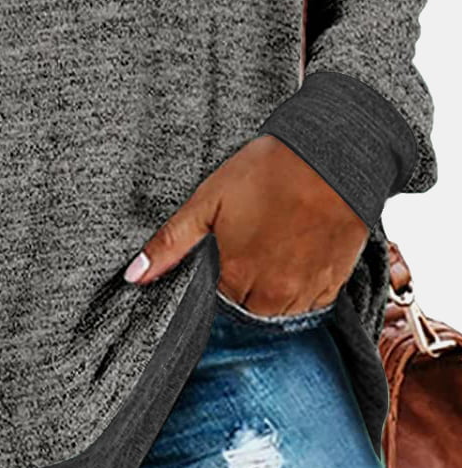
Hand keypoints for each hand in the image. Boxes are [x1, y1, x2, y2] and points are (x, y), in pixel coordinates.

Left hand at [123, 133, 369, 314]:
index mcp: (238, 275)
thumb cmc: (268, 172)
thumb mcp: (208, 201)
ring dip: (274, 292)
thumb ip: (171, 243)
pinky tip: (299, 254)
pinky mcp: (335, 284)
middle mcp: (273, 293)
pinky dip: (303, 288)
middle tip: (251, 248)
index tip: (228, 255)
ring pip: (282, 312)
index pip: (218, 303)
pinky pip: (313, 304)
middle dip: (245, 288)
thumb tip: (133, 276)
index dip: (220, 278)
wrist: (330, 156)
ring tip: (275, 249)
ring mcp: (307, 291)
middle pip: (250, 311)